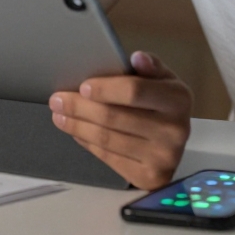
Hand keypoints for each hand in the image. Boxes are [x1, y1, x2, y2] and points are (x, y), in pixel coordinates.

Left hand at [49, 51, 191, 188]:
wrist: (175, 142)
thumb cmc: (162, 103)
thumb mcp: (162, 79)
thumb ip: (149, 67)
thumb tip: (137, 57)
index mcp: (177, 98)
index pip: (135, 91)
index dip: (105, 89)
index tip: (82, 86)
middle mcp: (174, 129)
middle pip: (114, 117)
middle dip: (79, 108)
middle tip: (57, 100)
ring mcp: (162, 156)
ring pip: (107, 139)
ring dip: (77, 126)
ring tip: (59, 116)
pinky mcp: (149, 177)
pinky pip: (108, 157)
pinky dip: (87, 143)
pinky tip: (76, 132)